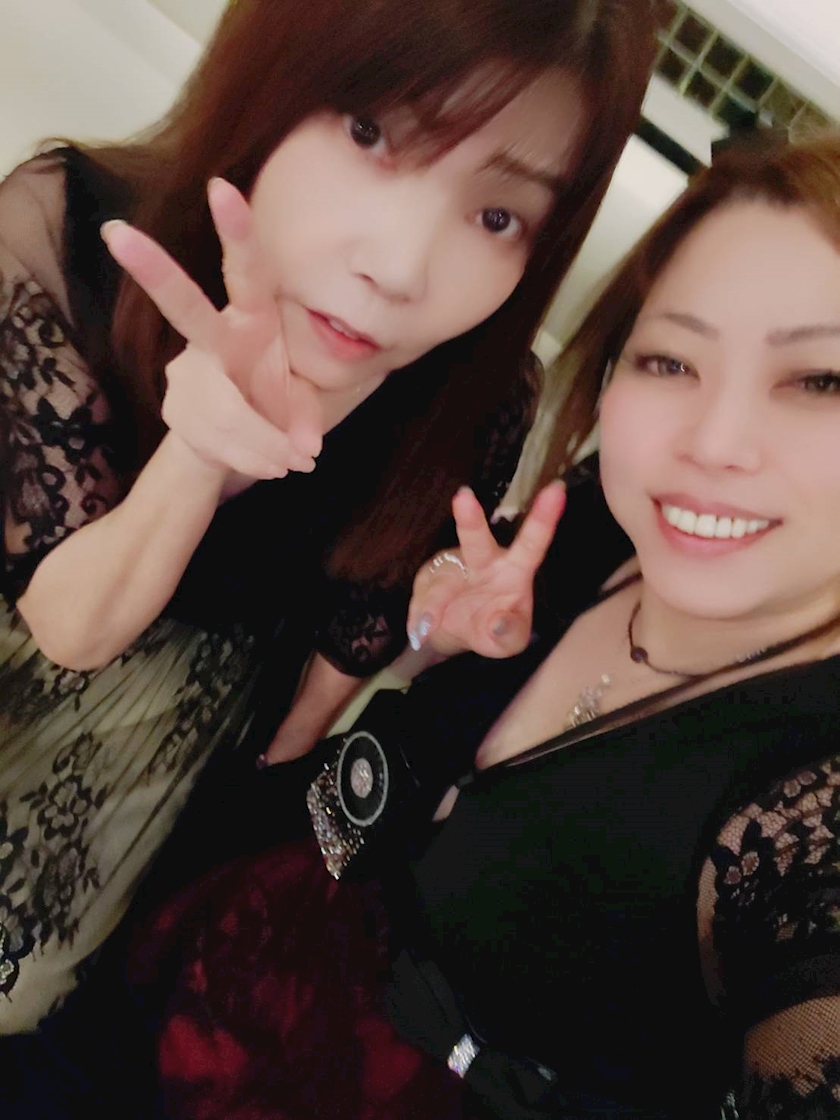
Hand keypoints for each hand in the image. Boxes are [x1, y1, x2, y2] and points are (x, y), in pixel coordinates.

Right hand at [101, 178, 322, 481]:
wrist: (237, 441)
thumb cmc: (273, 399)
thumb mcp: (302, 403)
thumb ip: (308, 417)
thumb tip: (306, 447)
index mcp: (252, 318)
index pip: (247, 272)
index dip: (236, 233)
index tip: (221, 187)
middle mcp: (214, 337)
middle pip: (184, 307)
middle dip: (152, 271)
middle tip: (117, 233)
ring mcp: (189, 372)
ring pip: (223, 409)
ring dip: (264, 443)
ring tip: (292, 463)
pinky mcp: (177, 409)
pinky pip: (218, 441)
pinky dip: (253, 460)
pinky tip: (270, 465)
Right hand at [406, 481, 565, 658]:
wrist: (455, 633)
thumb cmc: (493, 630)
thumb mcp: (508, 642)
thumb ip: (509, 635)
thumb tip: (499, 622)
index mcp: (514, 570)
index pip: (531, 544)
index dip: (544, 518)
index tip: (556, 490)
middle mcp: (484, 560)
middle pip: (476, 539)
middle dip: (469, 518)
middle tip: (463, 497)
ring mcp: (453, 566)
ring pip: (442, 580)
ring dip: (434, 604)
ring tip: (428, 628)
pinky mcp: (427, 577)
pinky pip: (422, 597)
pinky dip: (421, 617)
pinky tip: (423, 631)